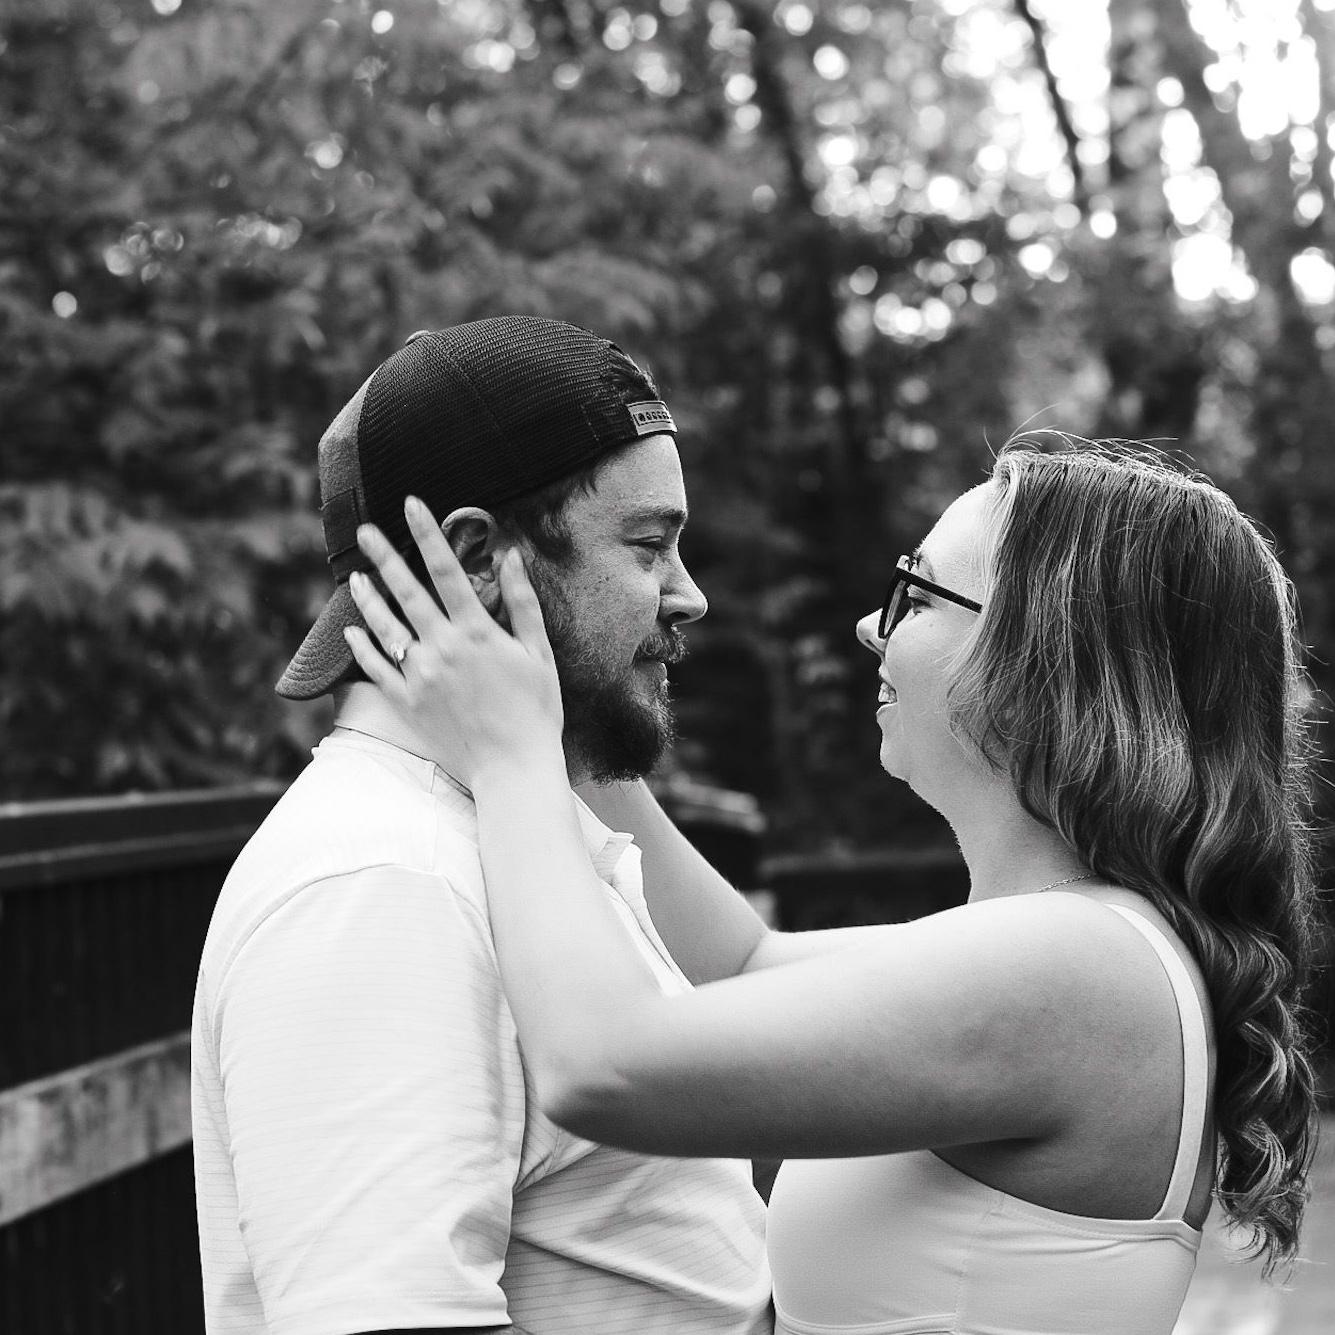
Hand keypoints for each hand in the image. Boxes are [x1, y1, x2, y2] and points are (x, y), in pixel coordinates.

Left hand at [343, 496, 564, 783]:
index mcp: (477, 632)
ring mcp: (422, 676)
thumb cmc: (535, 709)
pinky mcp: (408, 703)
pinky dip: (363, 648)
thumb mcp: (538, 652)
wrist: (513, 767)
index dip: (429, 534)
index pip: (448, 570)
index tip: (412, 504)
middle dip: (385, 556)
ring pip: (385, 627)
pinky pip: (377, 669)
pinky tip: (354, 630)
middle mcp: (444, 648)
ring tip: (355, 576)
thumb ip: (522, 602)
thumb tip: (511, 556)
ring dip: (369, 598)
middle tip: (365, 531)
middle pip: (407, 592)